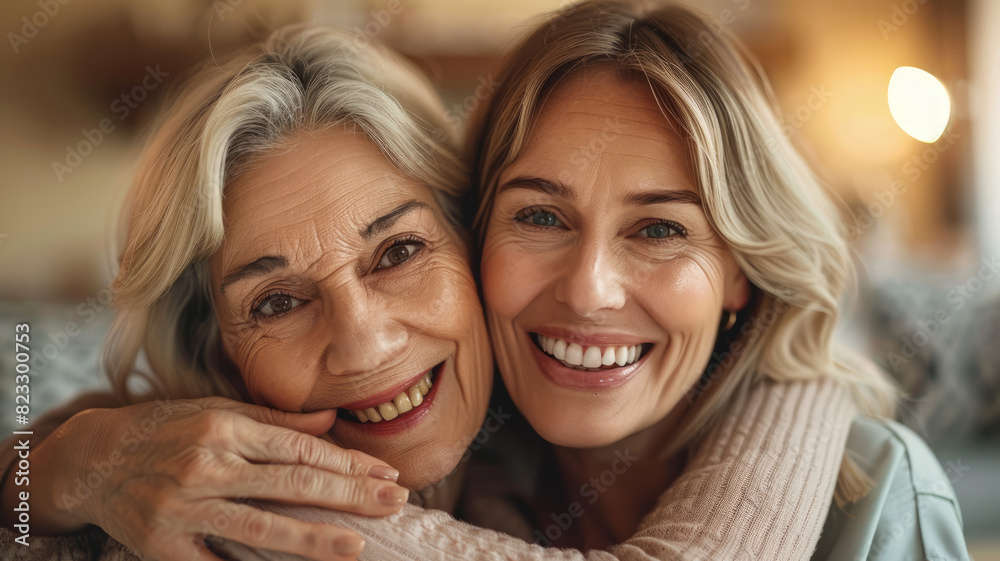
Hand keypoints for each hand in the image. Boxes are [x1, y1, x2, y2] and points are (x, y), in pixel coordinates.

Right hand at [35, 396, 405, 560]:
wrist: (92, 459)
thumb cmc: (165, 429)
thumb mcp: (217, 411)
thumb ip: (276, 421)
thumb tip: (331, 422)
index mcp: (225, 428)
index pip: (299, 448)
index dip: (346, 461)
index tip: (385, 472)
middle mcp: (207, 465)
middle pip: (290, 483)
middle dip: (348, 494)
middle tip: (393, 502)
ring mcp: (184, 507)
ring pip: (260, 526)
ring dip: (313, 538)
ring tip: (356, 545)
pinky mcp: (163, 545)